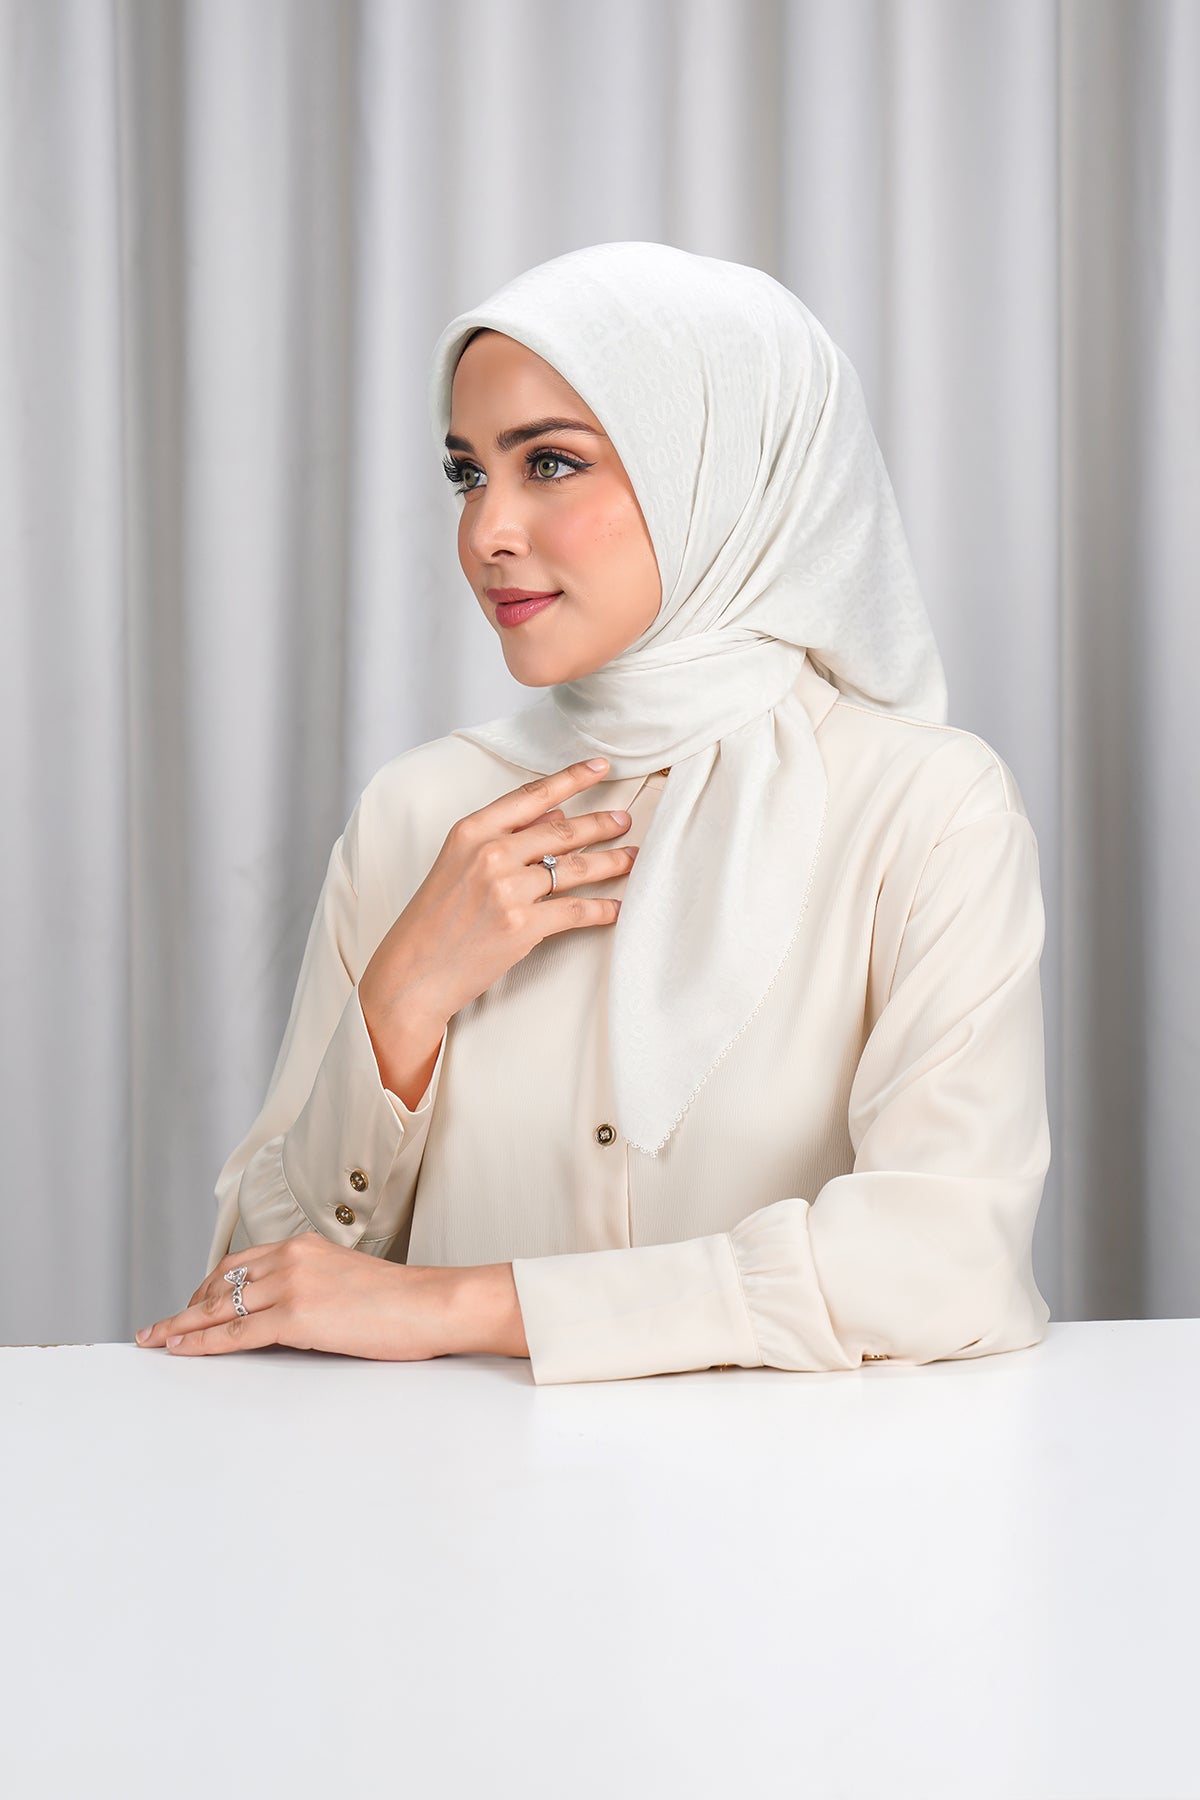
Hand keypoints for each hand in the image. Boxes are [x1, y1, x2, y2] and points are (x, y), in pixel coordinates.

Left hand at [133, 1233, 502, 1360]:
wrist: (432, 1304)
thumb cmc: (402, 1301)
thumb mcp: (346, 1279)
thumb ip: (311, 1286)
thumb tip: (283, 1315)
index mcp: (304, 1246)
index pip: (239, 1264)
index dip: (207, 1286)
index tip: (188, 1303)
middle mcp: (291, 1257)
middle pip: (220, 1283)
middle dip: (185, 1307)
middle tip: (159, 1327)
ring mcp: (292, 1285)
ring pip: (220, 1308)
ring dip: (183, 1325)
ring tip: (159, 1340)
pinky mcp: (296, 1316)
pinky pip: (236, 1333)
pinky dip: (203, 1342)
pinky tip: (184, 1348)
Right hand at [359, 757, 639, 1032]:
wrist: (413, 971)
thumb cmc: (433, 918)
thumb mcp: (457, 863)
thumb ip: (504, 836)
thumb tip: (556, 814)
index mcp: (471, 831)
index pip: (531, 796)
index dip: (571, 778)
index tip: (600, 767)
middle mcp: (490, 854)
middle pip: (561, 830)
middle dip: (601, 824)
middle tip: (625, 819)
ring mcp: (507, 890)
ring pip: (575, 867)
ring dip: (611, 861)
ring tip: (633, 856)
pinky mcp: (522, 926)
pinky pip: (575, 911)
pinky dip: (603, 909)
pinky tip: (619, 907)